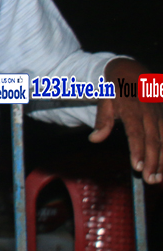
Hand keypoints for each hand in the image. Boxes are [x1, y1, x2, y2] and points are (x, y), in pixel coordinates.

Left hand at [90, 58, 162, 182]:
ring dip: (162, 160)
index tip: (137, 166)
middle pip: (153, 140)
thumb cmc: (115, 89)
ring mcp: (160, 114)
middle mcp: (149, 112)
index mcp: (132, 108)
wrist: (132, 71)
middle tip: (149, 179)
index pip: (136, 133)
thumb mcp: (104, 101)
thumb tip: (94, 139)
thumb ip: (102, 121)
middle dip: (152, 162)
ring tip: (158, 178)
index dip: (137, 150)